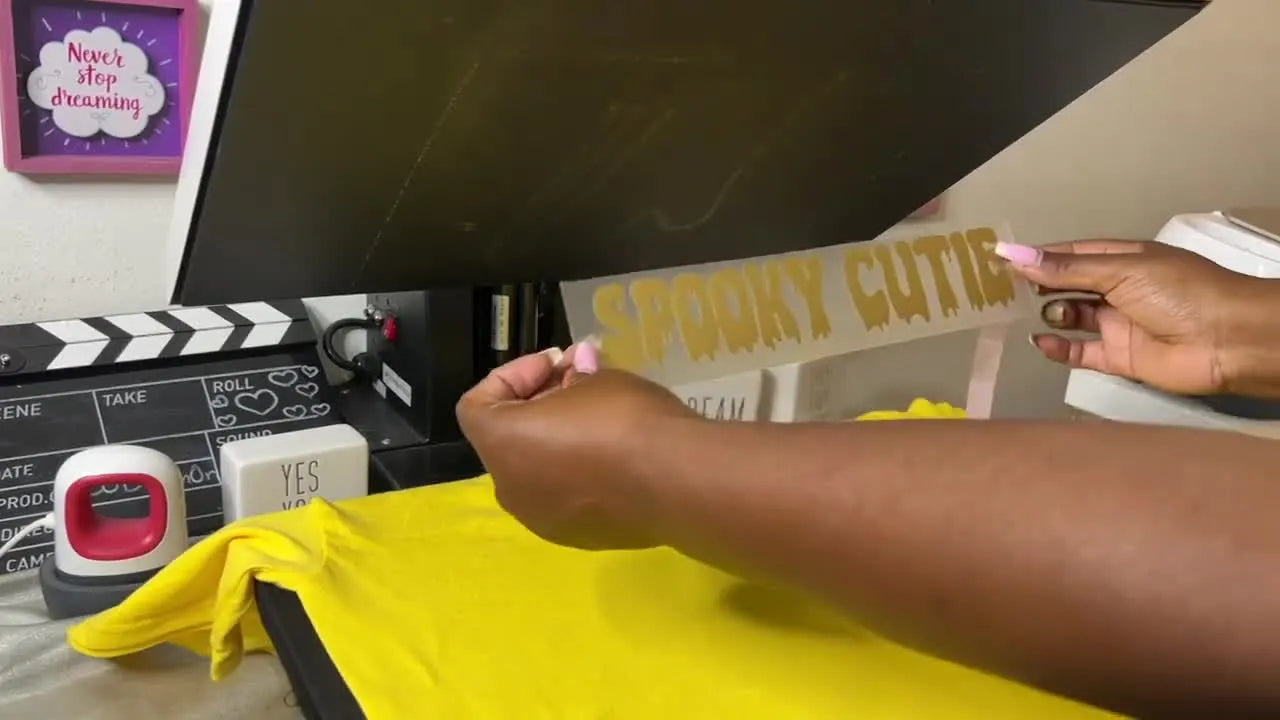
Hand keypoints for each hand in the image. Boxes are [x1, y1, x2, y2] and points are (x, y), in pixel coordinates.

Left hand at [455, 344, 699, 548]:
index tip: (555, 364)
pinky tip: (614, 457)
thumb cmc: (625, 419)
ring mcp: (541, 519)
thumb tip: (577, 369)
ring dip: (555, 441)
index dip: (511, 375)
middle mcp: (510, 488)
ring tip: (599, 418)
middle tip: (579, 382)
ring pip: (534, 471)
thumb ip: (576, 375)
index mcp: (502, 444)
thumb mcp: (598, 380)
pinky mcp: (575, 537)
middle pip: (506, 439)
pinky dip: (575, 472)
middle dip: (537, 405)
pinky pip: (562, 496)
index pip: (477, 405)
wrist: (677, 482)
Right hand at [997, 239, 1273, 395]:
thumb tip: (1013, 254)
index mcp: (1124, 259)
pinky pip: (1080, 352)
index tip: (1001, 260)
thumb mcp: (1121, 271)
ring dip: (1050, 313)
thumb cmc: (1179, 292)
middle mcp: (1119, 289)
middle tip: (1001, 290)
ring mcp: (1118, 324)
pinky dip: (1059, 347)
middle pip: (1068, 285)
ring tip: (1029, 312)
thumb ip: (1065, 269)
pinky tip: (1040, 340)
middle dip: (1038, 285)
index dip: (1038, 256)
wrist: (1228, 340)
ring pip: (1072, 317)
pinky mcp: (1119, 357)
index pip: (1071, 254)